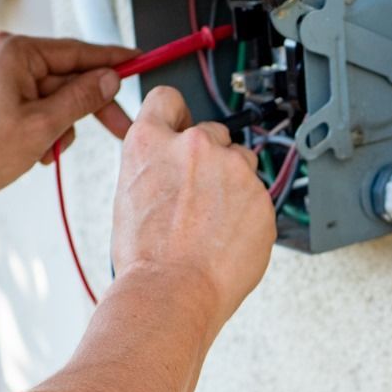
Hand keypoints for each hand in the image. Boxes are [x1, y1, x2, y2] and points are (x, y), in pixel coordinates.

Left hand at [0, 32, 136, 207]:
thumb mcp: (43, 126)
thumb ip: (82, 98)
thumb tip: (108, 79)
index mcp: (12, 52)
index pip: (78, 51)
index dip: (114, 60)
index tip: (139, 61)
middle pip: (65, 75)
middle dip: (86, 107)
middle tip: (118, 127)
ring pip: (49, 93)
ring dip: (60, 123)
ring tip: (49, 150)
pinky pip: (29, 101)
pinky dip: (41, 124)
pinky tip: (36, 148)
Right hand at [111, 87, 275, 327]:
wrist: (172, 291)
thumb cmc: (145, 257)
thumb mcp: (129, 195)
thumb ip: (156, 167)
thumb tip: (170, 166)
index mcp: (151, 142)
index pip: (167, 99)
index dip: (176, 115)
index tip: (182, 127)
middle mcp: (194, 145)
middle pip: (213, 133)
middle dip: (210, 158)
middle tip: (198, 197)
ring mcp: (232, 168)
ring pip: (241, 164)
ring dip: (233, 185)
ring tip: (212, 224)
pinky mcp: (261, 195)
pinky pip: (258, 198)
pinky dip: (248, 214)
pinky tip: (227, 239)